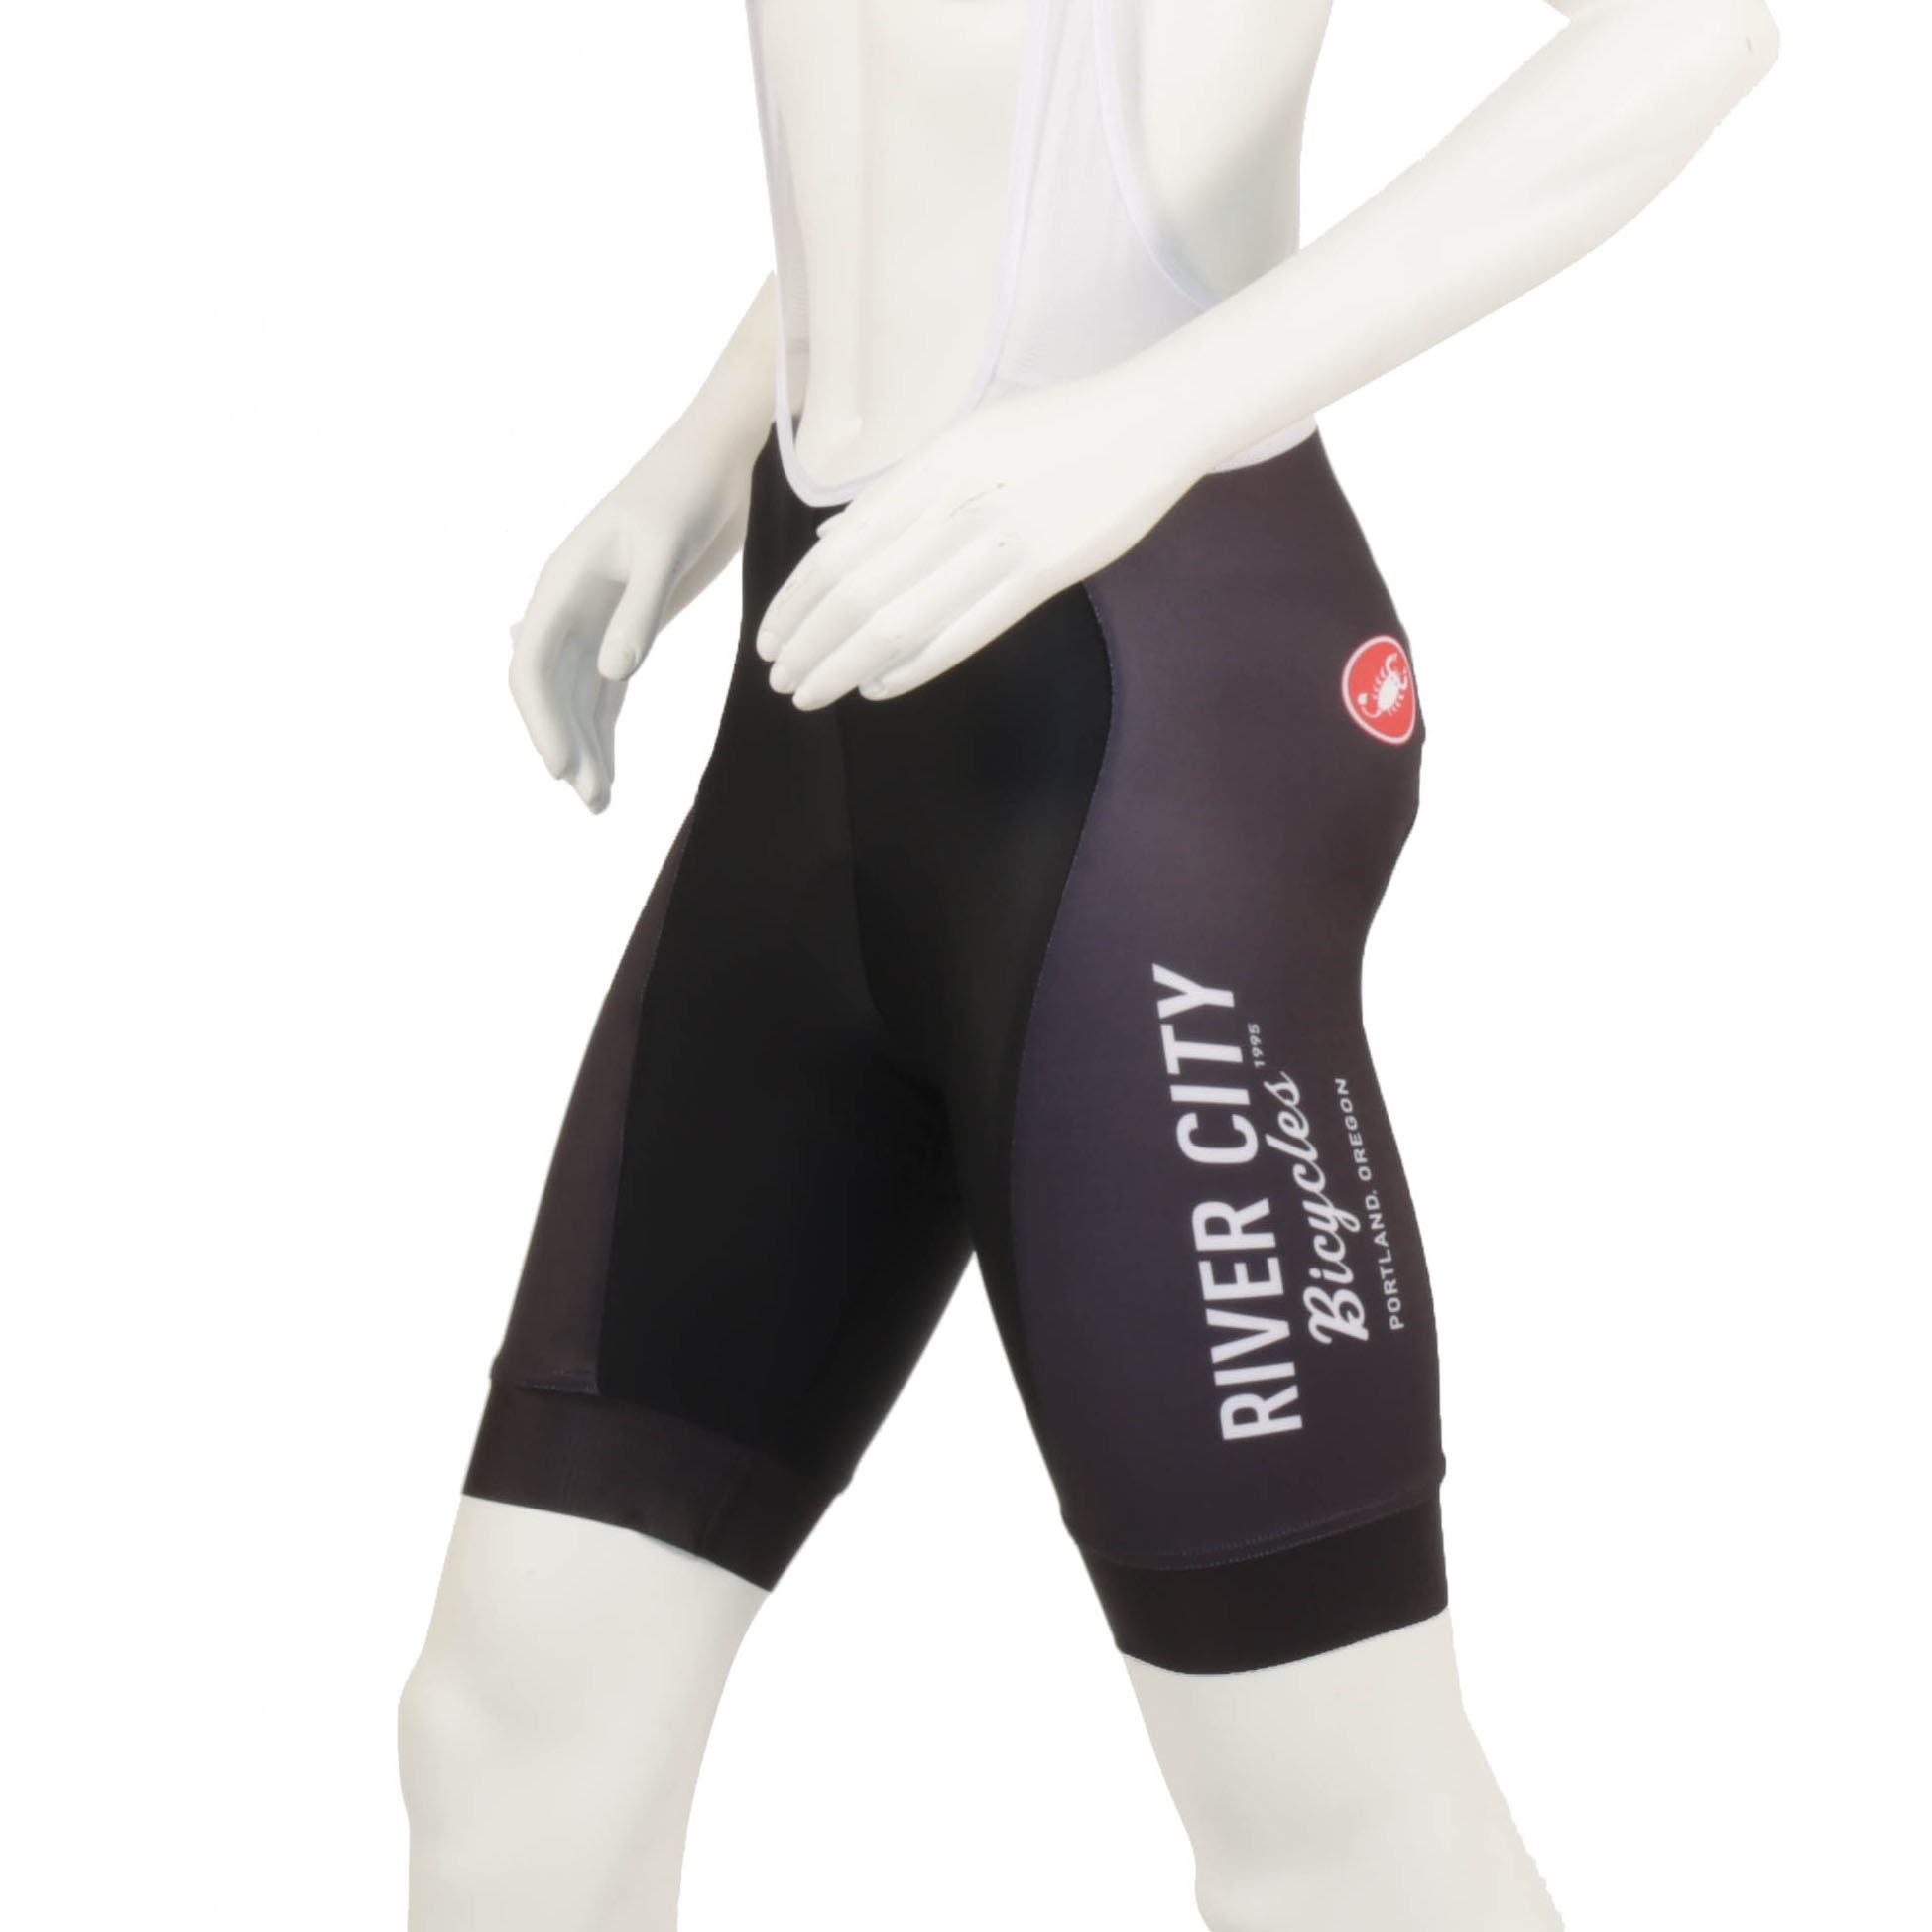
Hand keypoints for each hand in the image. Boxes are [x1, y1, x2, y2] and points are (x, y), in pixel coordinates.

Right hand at [508, 448, 748, 811]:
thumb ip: (638, 612)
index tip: (560, 768)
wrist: (714, 461)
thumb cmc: (684, 493)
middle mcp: (568, 606)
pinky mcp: (626, 628)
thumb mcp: (662, 550)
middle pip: (551, 691)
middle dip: (566, 746)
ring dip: (585, 748)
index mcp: (560, 582)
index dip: (540, 719)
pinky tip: (612, 769)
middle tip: (592, 802)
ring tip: (601, 802)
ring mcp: (594, 619)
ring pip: (577, 699)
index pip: (531, 664)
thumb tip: (610, 676)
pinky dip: (606, 731)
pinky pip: (605, 691)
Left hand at [757, 372, 1199, 708]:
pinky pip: (964, 635)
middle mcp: (957, 507)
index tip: (770, 637)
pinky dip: (914, 667)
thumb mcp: (964, 437)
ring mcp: (1002, 545)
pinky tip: (879, 686)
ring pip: (903, 622)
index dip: (797, 601)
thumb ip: (897, 491)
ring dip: (847, 665)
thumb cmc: (1054, 426)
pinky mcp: (1044, 575)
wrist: (1146, 422)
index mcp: (931, 469)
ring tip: (813, 692)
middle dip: (811, 644)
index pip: (840, 550)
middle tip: (780, 679)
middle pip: (860, 594)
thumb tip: (830, 541)